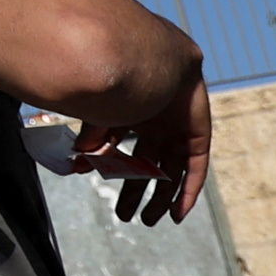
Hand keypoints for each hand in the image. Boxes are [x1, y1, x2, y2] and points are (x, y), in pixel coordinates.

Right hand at [67, 65, 215, 228]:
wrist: (153, 56)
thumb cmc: (123, 74)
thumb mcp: (103, 110)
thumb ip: (94, 135)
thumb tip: (78, 160)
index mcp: (133, 112)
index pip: (123, 145)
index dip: (112, 169)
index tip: (97, 185)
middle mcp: (156, 122)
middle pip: (148, 164)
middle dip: (136, 191)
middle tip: (125, 215)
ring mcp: (178, 128)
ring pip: (171, 170)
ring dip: (162, 197)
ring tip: (148, 219)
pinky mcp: (197, 134)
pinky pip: (195, 168)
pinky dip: (188, 190)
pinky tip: (177, 212)